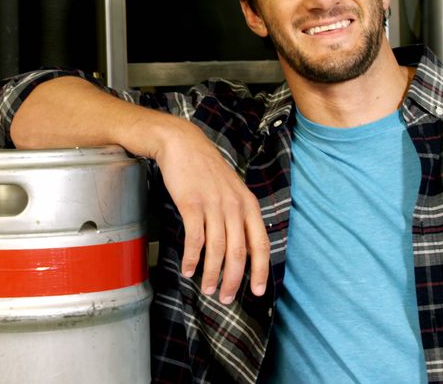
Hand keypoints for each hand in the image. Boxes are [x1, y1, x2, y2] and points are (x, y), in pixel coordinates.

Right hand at [151, 119, 269, 303]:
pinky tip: (188, 269)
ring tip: (207, 289)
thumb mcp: (231, 189)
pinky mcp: (192, 204)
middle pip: (239, 252)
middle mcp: (234, 206)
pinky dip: (192, 258)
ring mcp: (214, 205)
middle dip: (234, 280)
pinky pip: (195, 238)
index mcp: (248, 204)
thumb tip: (239, 247)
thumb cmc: (205, 169)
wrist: (182, 144)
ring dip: (212, 274)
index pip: (261, 243)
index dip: (261, 270)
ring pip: (217, 249)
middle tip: (226, 298)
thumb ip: (238, 215)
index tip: (258, 291)